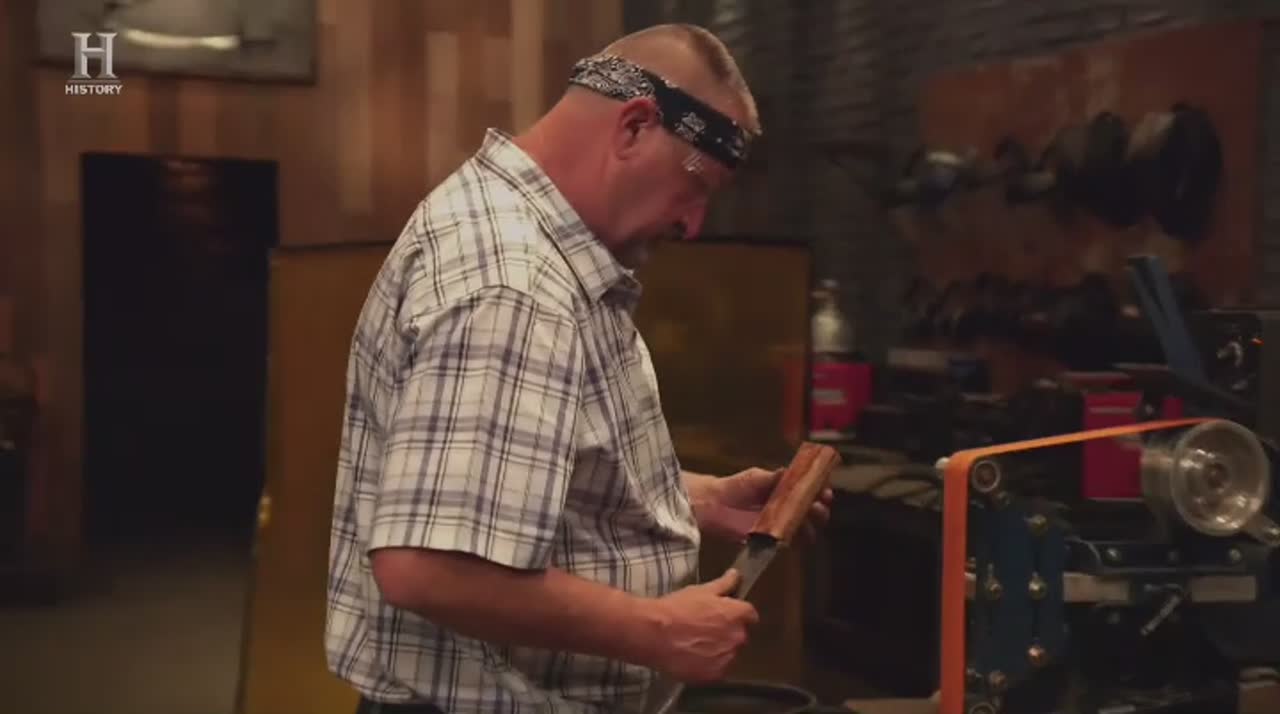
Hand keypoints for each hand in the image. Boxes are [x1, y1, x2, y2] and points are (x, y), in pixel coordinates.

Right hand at [644, 569, 758, 682]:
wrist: (654, 634)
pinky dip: (708, 666)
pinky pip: (717, 670)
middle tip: (705, 629)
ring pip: (729, 654)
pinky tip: (692, 658)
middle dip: (727, 633)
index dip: (736, 614)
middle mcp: (738, 637)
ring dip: (719, 650)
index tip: (723, 615)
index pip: (750, 615)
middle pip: (740, 635)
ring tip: (696, 645)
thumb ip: (724, 584)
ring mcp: (727, 658)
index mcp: (738, 614)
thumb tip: (736, 575)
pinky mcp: (715, 675)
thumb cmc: (677, 608)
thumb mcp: (701, 591)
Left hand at [690, 467, 833, 543]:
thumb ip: (774, 477)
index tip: (825, 491)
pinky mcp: (771, 541)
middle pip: (813, 513)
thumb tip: (790, 472)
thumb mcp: (757, 477)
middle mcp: (788, 509)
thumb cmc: (737, 487)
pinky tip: (794, 533)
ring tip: (809, 519)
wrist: (716, 504)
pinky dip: (795, 540)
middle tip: (819, 505)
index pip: (811, 493)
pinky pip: (788, 543)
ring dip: (812, 526)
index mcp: (787, 491)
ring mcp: (781, 526)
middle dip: (820, 509)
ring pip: (805, 530)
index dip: (821, 492)